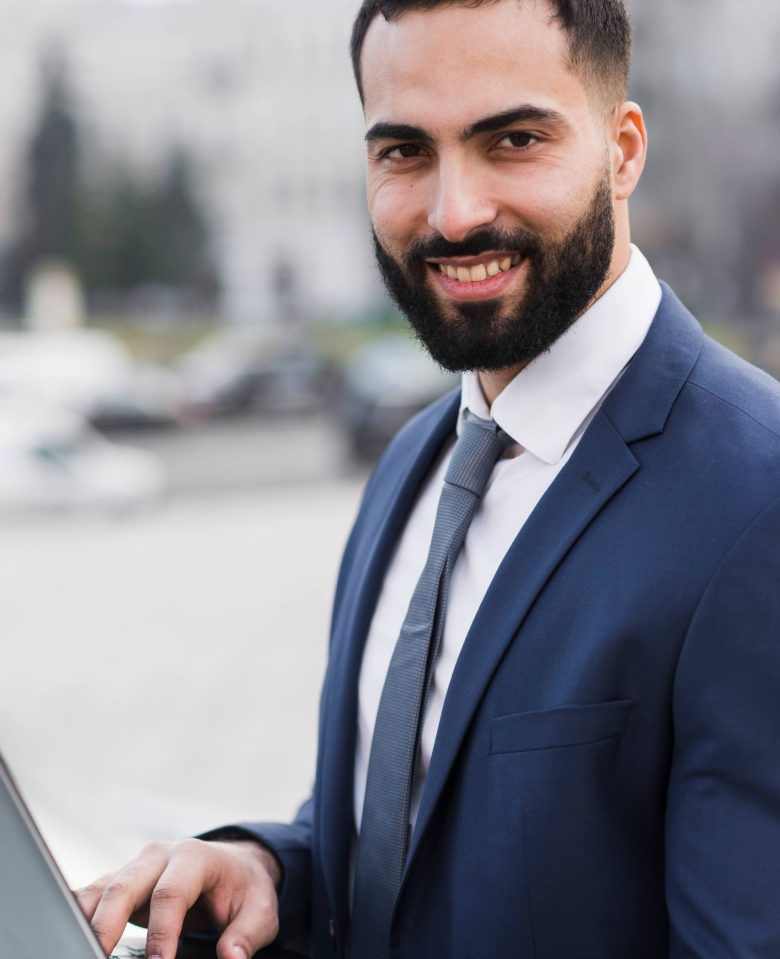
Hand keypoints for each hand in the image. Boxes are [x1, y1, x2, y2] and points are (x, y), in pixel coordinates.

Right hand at [75, 838, 281, 958]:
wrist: (234, 866)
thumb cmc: (244, 890)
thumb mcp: (260, 910)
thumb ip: (246, 934)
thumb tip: (230, 957)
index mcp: (194, 857)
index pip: (171, 894)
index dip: (162, 932)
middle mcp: (159, 857)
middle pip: (123, 886)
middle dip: (107, 926)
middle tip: (97, 957)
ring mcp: (136, 867)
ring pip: (100, 891)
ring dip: (83, 922)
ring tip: (75, 950)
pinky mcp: (120, 882)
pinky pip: (91, 897)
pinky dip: (76, 917)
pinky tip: (66, 937)